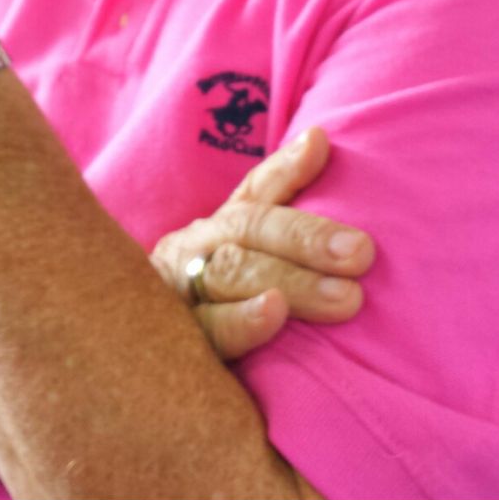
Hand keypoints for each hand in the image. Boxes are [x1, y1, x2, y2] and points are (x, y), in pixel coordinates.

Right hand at [150, 126, 373, 360]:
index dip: (285, 167)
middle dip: (306, 238)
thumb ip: (280, 197)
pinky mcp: (175, 343)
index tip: (320, 144)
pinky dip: (241, 322)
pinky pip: (207, 331)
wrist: (136, 362)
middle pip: (248, 231)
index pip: (253, 190)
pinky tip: (273, 314)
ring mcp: (178, 294)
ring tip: (343, 295)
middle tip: (362, 253)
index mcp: (215, 228)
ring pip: (231, 274)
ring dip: (290, 280)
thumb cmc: (214, 303)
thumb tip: (319, 137)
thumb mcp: (243, 250)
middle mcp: (193, 249)